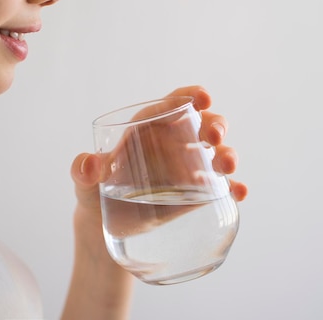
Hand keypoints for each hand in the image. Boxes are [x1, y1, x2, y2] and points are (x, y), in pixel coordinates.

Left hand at [71, 85, 247, 218]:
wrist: (107, 226)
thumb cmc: (96, 193)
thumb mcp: (85, 182)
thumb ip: (83, 171)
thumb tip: (89, 165)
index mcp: (151, 127)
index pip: (175, 102)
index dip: (191, 95)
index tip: (202, 98)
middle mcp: (176, 142)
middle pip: (205, 124)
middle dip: (215, 125)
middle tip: (214, 137)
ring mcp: (191, 167)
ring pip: (219, 153)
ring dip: (229, 155)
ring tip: (228, 166)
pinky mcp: (199, 193)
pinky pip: (222, 186)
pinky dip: (234, 187)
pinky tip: (239, 192)